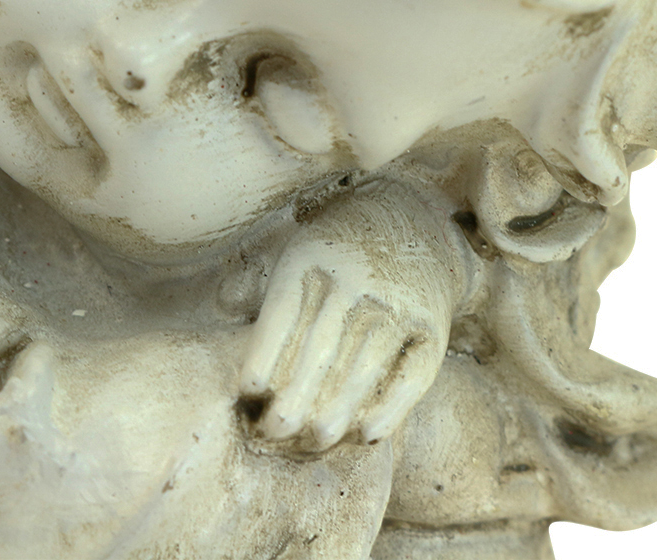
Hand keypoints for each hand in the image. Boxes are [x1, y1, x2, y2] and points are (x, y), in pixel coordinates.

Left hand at [239, 179, 475, 450]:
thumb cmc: (337, 249)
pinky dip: (391, 408)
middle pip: (319, 351)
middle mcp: (355, 279)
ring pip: (361, 369)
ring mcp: (396, 302)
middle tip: (274, 433)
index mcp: (312, 258)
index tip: (247, 393)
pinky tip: (366, 433)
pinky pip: (412, 375)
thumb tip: (224, 308)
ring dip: (336, 412)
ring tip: (315, 439)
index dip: (262, 358)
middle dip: (293, 400)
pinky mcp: (432, 325)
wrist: (412, 218)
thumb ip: (261, 282)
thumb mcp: (296, 248)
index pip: (281, 316)